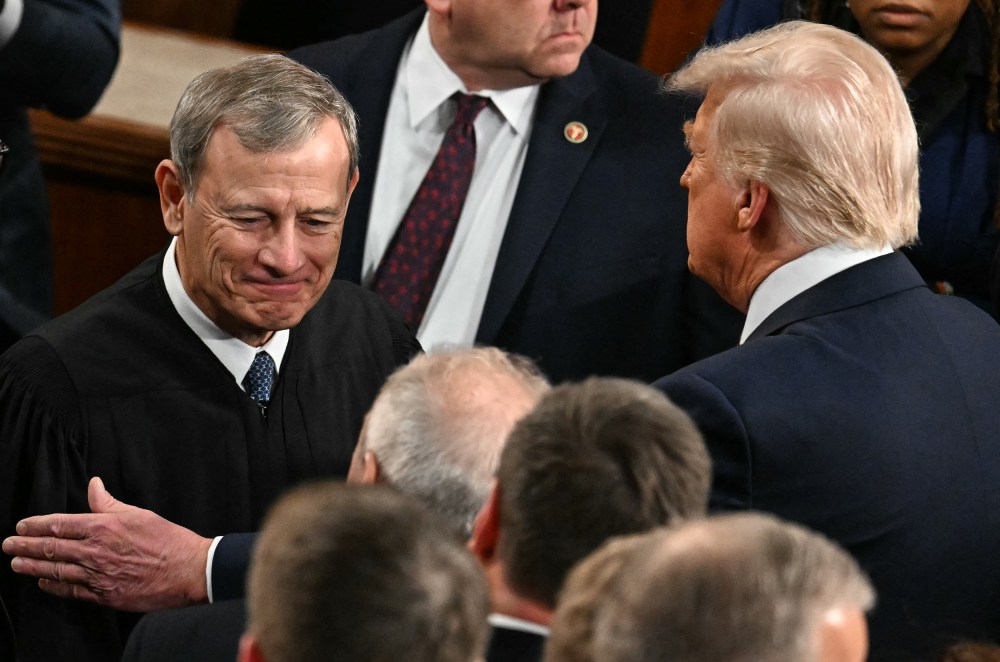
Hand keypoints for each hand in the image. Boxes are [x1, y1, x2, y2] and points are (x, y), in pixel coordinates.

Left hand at [2, 476, 211, 611]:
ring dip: (32, 568)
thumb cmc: (168, 540)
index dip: (37, 525)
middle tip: (8, 545)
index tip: (22, 526)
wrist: (188, 570)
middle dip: (25, 547)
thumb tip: (94, 486)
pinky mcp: (105, 594)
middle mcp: (96, 552)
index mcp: (104, 527)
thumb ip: (109, 503)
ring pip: (56, 571)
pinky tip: (44, 584)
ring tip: (16, 564)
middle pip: (51, 549)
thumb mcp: (139, 514)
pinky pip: (72, 591)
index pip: (60, 525)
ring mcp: (98, 575)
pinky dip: (55, 587)